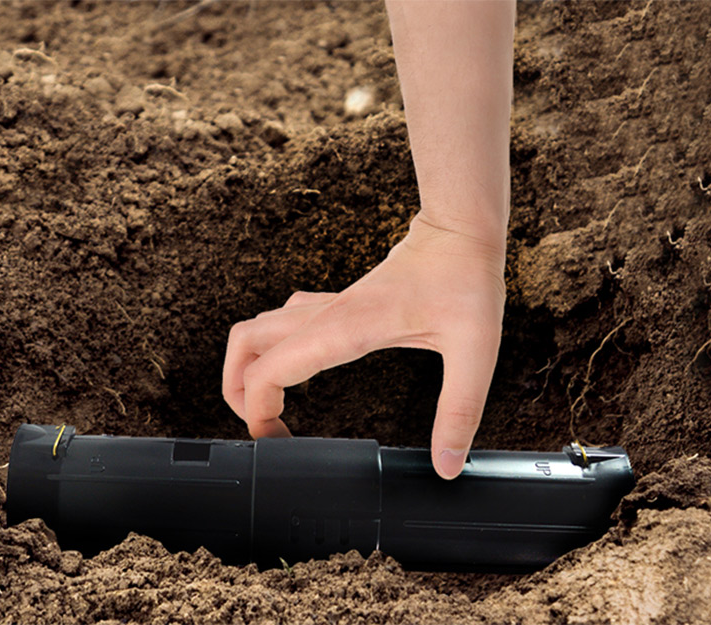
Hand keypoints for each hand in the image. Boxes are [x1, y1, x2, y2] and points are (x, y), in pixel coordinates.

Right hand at [222, 217, 505, 478]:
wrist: (460, 230)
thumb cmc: (465, 277)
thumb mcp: (473, 351)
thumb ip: (460, 411)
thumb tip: (447, 464)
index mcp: (344, 329)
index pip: (269, 370)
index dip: (257, 412)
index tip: (276, 442)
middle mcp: (325, 316)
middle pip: (244, 344)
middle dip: (236, 391)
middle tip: (261, 427)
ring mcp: (327, 306)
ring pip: (255, 329)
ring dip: (246, 365)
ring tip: (266, 404)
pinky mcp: (337, 301)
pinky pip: (284, 322)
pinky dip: (272, 349)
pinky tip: (295, 369)